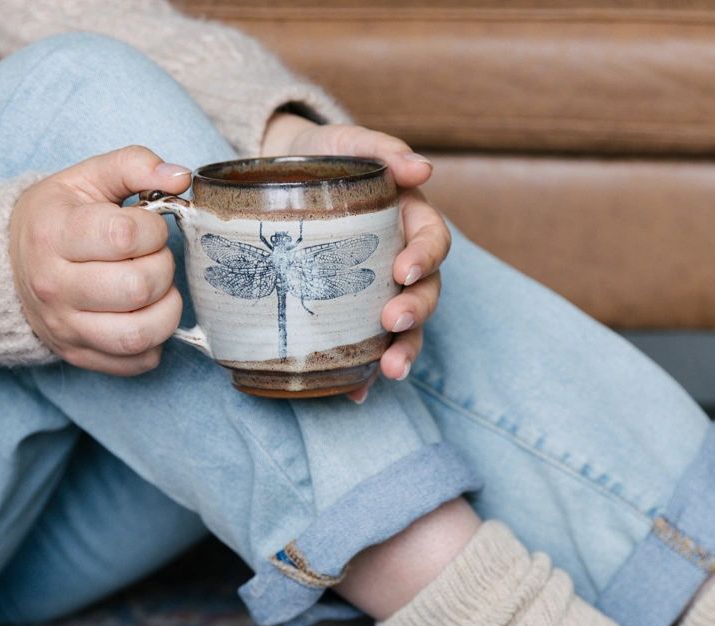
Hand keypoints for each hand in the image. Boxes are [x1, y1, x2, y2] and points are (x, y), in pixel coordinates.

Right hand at [9, 146, 192, 374]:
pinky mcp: (79, 356)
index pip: (124, 236)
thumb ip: (133, 166)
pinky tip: (145, 314)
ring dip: (166, 310)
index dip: (153, 229)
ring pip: (139, 334)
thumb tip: (181, 177)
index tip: (147, 226)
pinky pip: (137, 362)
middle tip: (152, 257)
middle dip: (162, 267)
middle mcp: (53, 286)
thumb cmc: (57, 218)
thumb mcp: (85, 178)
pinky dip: (155, 341)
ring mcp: (65, 327)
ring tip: (157, 289)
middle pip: (137, 287)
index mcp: (52, 234)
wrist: (8, 265)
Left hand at [261, 116, 450, 401]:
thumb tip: (422, 169)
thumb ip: (382, 150)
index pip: (432, 241)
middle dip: (415, 311)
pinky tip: (357, 392)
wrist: (282, 174)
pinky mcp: (351, 313)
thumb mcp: (346, 144)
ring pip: (406, 327)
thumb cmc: (321, 156)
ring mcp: (378, 291)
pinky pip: (367, 349)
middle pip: (427, 292)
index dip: (425, 258)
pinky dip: (365, 374)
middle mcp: (401, 261)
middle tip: (392, 322)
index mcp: (409, 221)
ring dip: (404, 350)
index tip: (405, 271)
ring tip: (390, 372)